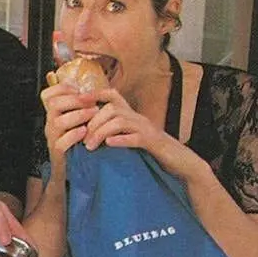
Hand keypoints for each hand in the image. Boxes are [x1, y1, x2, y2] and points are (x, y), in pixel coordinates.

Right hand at [40, 80, 99, 179]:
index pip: (46, 96)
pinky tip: (85, 131)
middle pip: (53, 105)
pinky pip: (61, 142)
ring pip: (57, 122)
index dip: (61, 88)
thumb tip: (88, 89)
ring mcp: (52, 138)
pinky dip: (74, 135)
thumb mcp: (77, 122)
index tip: (78, 89)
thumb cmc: (79, 143)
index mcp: (53, 114)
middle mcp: (49, 124)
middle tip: (91, 101)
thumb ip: (80, 107)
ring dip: (78, 115)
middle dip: (74, 100)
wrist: (73, 171)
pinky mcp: (57, 153)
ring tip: (94, 113)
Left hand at [84, 88, 201, 180]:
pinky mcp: (153, 143)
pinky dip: (121, 140)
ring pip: (120, 122)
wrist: (180, 162)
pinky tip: (109, 145)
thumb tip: (89, 134)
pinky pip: (135, 137)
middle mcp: (138, 117)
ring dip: (101, 133)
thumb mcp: (131, 137)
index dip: (94, 94)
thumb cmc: (152, 152)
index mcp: (131, 114)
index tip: (77, 101)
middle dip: (93, 123)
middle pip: (111, 109)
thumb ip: (115, 132)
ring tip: (90, 146)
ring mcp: (146, 129)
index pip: (112, 95)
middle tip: (83, 139)